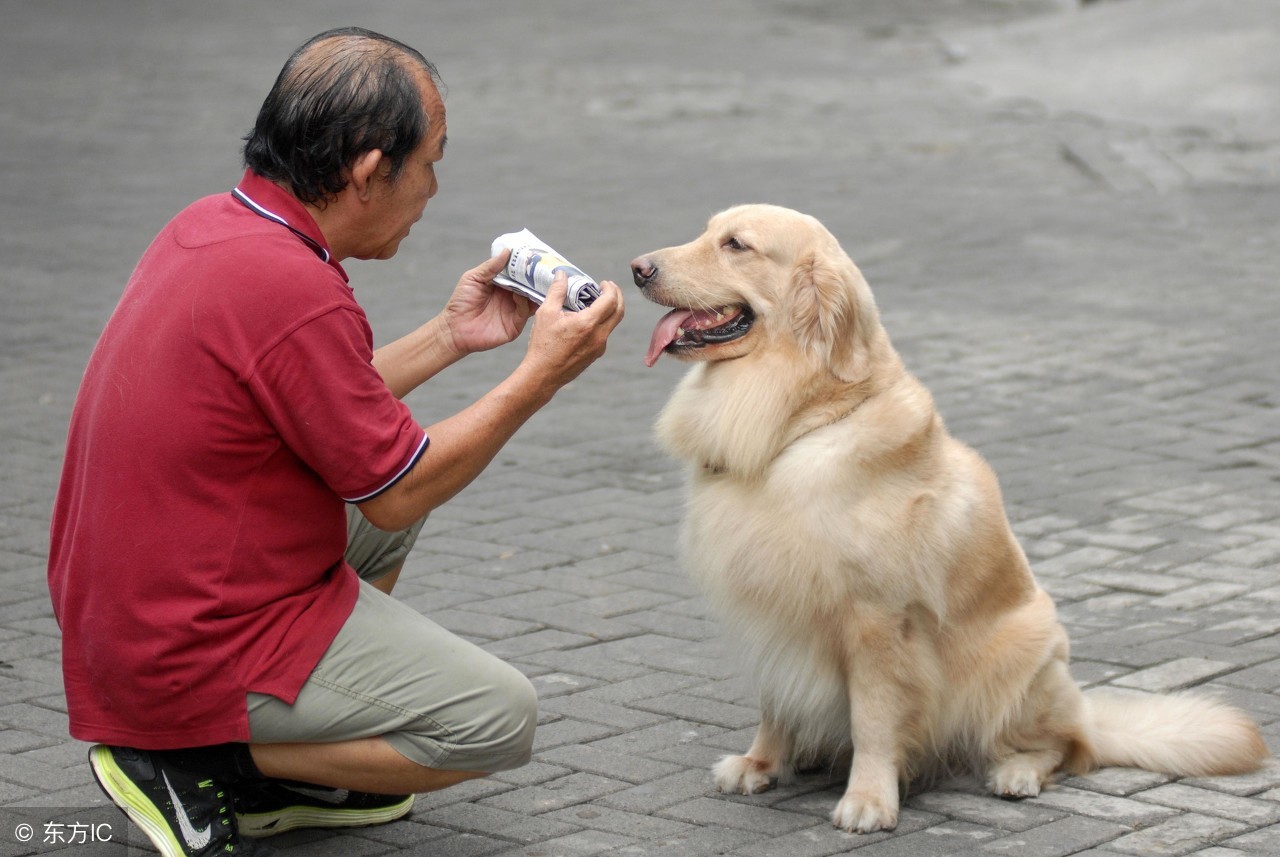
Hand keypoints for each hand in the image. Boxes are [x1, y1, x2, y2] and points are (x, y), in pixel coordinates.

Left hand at [439, 250, 534, 356]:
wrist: (454, 328)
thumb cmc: (460, 303)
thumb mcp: (473, 278)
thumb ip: (490, 266)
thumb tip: (507, 251)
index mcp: (503, 285)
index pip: (520, 274)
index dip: (528, 266)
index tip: (536, 255)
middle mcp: (511, 297)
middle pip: (530, 286)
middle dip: (537, 277)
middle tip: (544, 266)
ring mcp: (514, 312)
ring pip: (532, 299)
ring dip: (536, 289)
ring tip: (539, 278)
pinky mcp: (515, 325)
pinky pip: (525, 313)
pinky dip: (525, 302)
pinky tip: (521, 294)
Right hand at [520, 272, 624, 390]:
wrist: (543, 375)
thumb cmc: (543, 345)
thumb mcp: (546, 313)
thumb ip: (556, 291)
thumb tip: (562, 274)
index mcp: (588, 323)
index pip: (611, 300)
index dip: (610, 288)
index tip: (604, 283)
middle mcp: (599, 336)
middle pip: (619, 312)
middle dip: (617, 296)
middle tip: (608, 288)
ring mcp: (599, 347)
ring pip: (613, 324)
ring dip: (610, 310)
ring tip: (596, 302)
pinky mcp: (595, 355)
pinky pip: (604, 335)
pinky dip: (602, 323)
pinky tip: (588, 320)